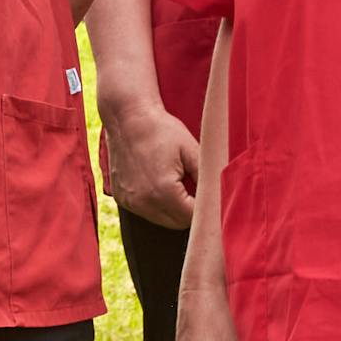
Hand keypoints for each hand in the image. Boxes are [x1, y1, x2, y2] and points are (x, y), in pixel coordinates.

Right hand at [98, 95, 201, 228]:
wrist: (127, 116)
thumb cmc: (161, 129)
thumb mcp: (191, 150)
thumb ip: (207, 177)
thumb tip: (219, 197)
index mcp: (164, 191)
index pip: (193, 218)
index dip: (204, 210)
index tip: (208, 195)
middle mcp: (144, 202)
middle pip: (177, 224)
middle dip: (189, 212)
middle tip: (194, 188)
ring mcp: (130, 202)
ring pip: (161, 220)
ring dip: (172, 209)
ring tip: (175, 183)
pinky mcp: (122, 199)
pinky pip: (145, 212)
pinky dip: (155, 204)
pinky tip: (157, 182)